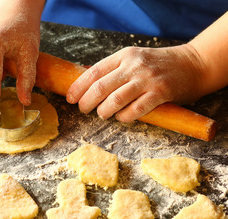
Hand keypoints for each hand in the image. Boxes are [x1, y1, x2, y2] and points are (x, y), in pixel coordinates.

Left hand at [66, 44, 205, 121]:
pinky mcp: (160, 93)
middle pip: (100, 87)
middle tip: (83, 110)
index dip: (78, 87)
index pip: (94, 72)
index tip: (70, 98)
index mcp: (124, 55)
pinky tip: (121, 118)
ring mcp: (147, 79)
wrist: (193, 64)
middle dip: (86, 102)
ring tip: (102, 114)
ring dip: (103, 111)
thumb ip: (115, 70)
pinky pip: (135, 110)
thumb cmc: (158, 65)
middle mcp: (133, 65)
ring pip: (115, 100)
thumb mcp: (134, 59)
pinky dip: (124, 117)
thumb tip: (88, 86)